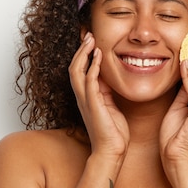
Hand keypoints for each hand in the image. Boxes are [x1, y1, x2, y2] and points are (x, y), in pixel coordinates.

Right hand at [69, 32, 129, 158]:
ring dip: (83, 54)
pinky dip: (93, 66)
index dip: (83, 55)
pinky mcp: (93, 104)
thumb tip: (108, 77)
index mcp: (86, 97)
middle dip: (80, 50)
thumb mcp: (110, 106)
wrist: (112, 151)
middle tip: (88, 35)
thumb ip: (106, 91)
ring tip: (90, 40)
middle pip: (74, 67)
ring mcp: (86, 100)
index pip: (80, 71)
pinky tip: (99, 56)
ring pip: (77, 71)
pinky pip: (89, 81)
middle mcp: (82, 97)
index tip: (90, 41)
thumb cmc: (113, 132)